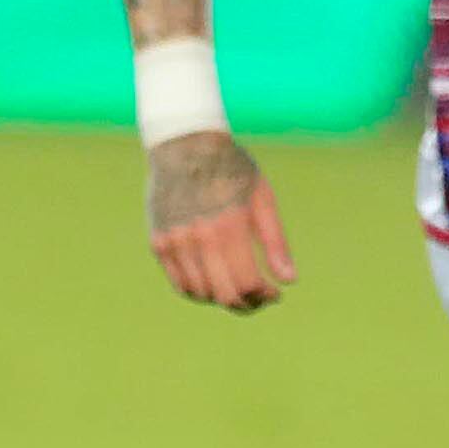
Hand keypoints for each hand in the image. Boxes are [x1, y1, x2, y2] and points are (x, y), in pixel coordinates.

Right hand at [146, 130, 296, 310]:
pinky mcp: (158, 242)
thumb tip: (289, 281)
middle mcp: (198, 236)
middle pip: (224, 295)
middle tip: (259, 299)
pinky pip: (179, 283)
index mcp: (229, 225)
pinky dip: (198, 291)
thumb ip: (276, 241)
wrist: (184, 143)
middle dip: (247, 304)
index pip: (248, 283)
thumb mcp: (262, 197)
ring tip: (237, 286)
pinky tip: (214, 282)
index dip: (265, 296)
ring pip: (200, 294)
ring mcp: (174, 241)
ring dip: (222, 298)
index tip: (275, 293)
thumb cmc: (231, 168)